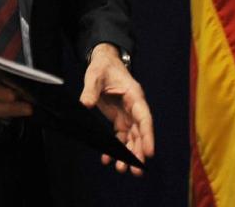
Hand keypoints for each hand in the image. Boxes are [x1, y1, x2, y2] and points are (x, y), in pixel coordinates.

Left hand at [80, 43, 154, 175]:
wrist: (104, 63)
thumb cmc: (103, 67)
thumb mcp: (95, 75)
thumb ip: (90, 90)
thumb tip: (85, 104)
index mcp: (134, 95)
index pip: (144, 118)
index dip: (148, 135)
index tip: (149, 152)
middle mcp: (134, 107)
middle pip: (140, 132)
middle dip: (139, 151)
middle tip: (136, 170)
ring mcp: (127, 114)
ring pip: (132, 137)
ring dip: (128, 153)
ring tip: (122, 169)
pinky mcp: (119, 118)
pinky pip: (120, 136)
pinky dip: (115, 148)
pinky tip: (108, 159)